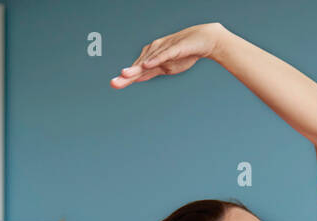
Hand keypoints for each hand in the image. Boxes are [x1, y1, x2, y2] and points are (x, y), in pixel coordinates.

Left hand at [110, 22, 227, 87]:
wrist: (202, 40)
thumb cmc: (183, 53)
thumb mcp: (166, 67)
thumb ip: (151, 72)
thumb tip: (136, 78)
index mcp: (151, 58)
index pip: (137, 71)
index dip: (125, 78)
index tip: (114, 84)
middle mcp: (154, 52)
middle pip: (139, 66)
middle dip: (127, 75)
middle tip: (114, 83)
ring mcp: (164, 49)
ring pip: (148, 60)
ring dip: (136, 68)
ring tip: (124, 75)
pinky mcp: (175, 48)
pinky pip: (163, 55)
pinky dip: (154, 60)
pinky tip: (146, 65)